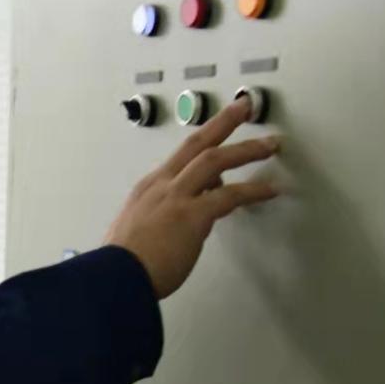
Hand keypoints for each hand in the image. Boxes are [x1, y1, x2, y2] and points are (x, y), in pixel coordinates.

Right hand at [104, 96, 281, 298]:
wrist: (114, 277)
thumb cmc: (122, 263)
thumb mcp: (136, 230)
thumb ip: (161, 219)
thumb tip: (184, 220)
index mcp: (148, 189)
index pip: (180, 158)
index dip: (202, 141)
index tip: (217, 131)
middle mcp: (162, 185)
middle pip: (197, 143)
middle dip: (223, 122)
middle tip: (243, 107)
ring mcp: (177, 197)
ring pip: (215, 160)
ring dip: (246, 149)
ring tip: (270, 145)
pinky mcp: (192, 215)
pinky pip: (230, 196)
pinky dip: (254, 190)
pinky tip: (270, 190)